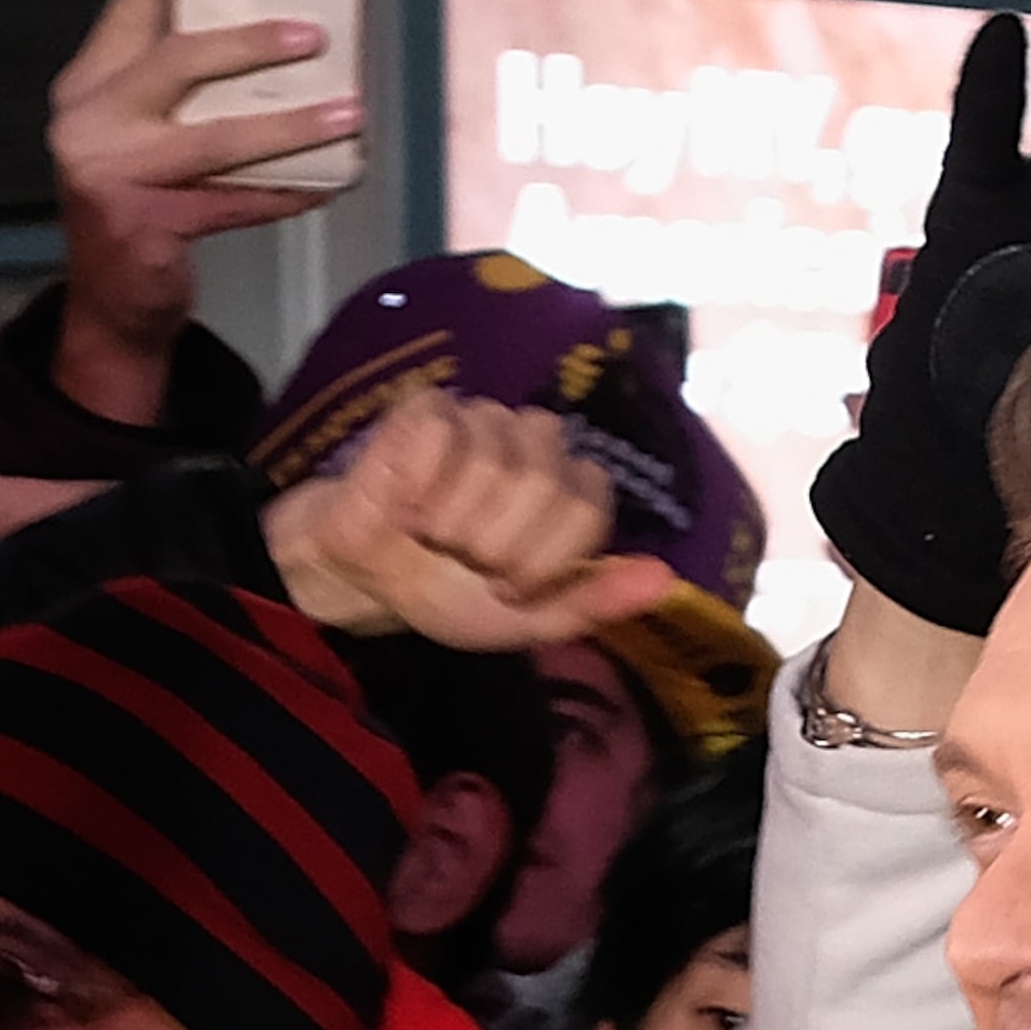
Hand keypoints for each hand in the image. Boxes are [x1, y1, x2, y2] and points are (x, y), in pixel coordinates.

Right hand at [47, 0, 358, 417]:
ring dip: (290, 125)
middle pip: (176, 59)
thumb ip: (173, 68)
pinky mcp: (144, 226)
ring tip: (350, 115)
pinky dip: (285, 192)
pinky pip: (233, 202)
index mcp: (90, 82)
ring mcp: (110, 173)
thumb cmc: (141, 200)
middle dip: (248, 42)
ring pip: (215, 138)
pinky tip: (329, 182)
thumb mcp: (142, 126)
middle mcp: (89, 119)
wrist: (114, 303)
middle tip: (314, 33)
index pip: (133, 2)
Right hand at [263, 392, 681, 649]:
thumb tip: (664, 580)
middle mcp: (533, 445)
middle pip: (546, 485)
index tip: (508, 585)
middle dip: (500, 546)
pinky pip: (442, 436)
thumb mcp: (529, 620)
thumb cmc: (447, 592)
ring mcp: (481, 420)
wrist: (366, 584)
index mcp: (567, 490)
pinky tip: (406, 503)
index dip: (545, 559)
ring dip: (454, 523)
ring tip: (431, 535)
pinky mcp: (426, 409)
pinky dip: (420, 486)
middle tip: (466, 561)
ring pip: (494, 463)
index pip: (590, 505)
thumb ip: (595, 601)